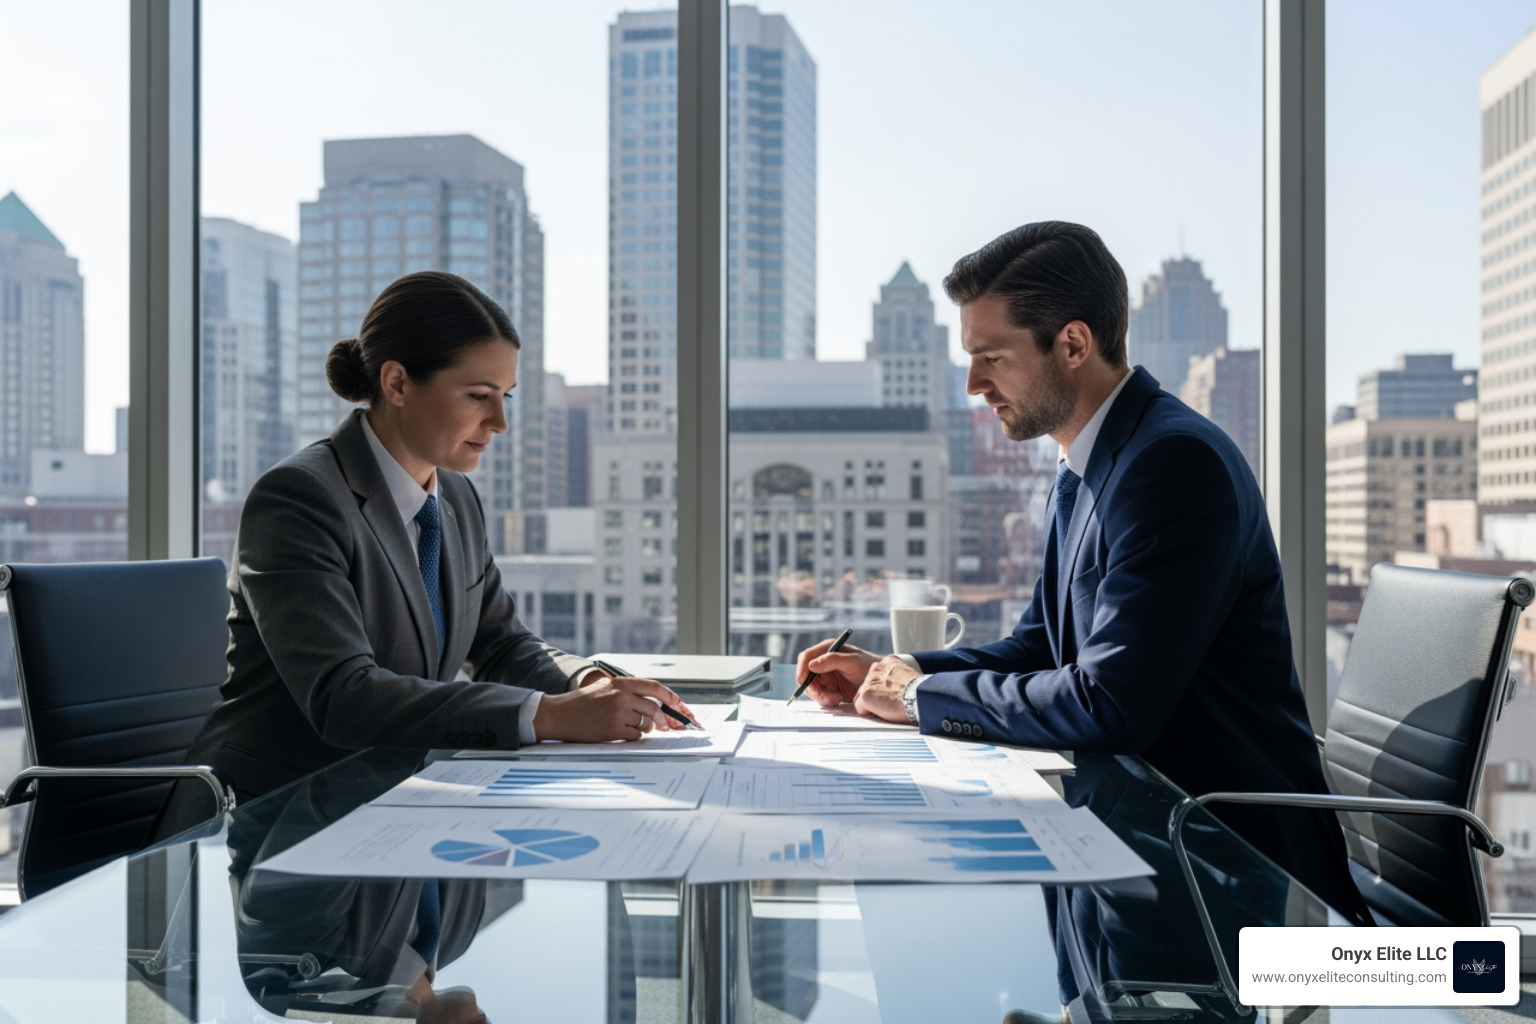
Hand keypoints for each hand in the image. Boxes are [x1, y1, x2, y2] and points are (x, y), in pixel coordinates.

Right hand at [533, 675, 693, 741]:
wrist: (558, 715)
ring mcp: (617, 712)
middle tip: (664, 726)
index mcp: (620, 683)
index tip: (680, 705)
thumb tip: (653, 702)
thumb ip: (626, 691)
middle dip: (662, 720)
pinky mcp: (612, 729)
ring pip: (645, 724)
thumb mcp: (604, 687)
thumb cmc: (581, 703)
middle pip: (654, 709)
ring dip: (643, 728)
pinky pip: (635, 735)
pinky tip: (619, 733)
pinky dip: (632, 736)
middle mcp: (621, 695)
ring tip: (629, 727)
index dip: (671, 697)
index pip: (654, 687)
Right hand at [795, 637, 879, 707]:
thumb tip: (811, 665)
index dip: (802, 669)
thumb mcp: (852, 662)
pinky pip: (820, 695)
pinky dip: (826, 699)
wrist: (881, 682)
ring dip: (821, 695)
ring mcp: (826, 675)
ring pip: (812, 687)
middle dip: (814, 688)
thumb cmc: (870, 667)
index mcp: (828, 649)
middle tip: (826, 697)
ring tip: (836, 699)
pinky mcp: (829, 687)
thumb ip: (832, 661)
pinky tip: (838, 699)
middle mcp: (824, 661)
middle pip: (806, 675)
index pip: (806, 657)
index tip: (803, 682)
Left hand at [854, 655, 918, 722]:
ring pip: (863, 698)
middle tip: (890, 704)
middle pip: (868, 687)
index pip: (877, 676)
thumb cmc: (920, 692)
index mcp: (889, 662)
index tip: (893, 695)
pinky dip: (870, 715)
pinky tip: (884, 713)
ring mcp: (869, 681)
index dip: (883, 689)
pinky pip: (861, 709)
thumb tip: (897, 689)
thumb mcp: (909, 676)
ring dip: (873, 706)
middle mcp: (877, 669)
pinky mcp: (866, 694)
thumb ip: (897, 678)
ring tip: (889, 709)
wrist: (922, 697)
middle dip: (875, 697)